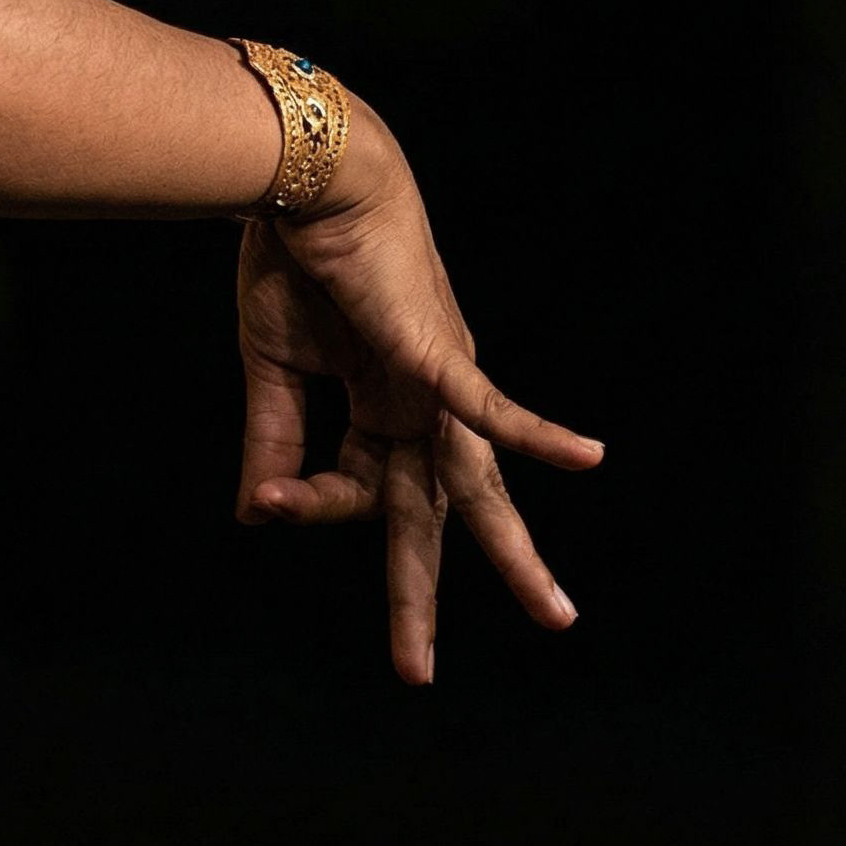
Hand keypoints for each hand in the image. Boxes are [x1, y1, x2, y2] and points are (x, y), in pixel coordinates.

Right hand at [235, 101, 599, 682]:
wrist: (308, 174)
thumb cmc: (291, 254)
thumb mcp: (270, 363)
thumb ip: (271, 436)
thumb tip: (257, 515)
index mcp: (377, 403)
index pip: (351, 487)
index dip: (308, 507)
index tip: (267, 504)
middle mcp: (417, 401)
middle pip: (431, 511)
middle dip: (422, 591)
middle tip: (418, 670)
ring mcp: (434, 378)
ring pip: (476, 479)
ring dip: (507, 548)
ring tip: (552, 612)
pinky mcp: (436, 348)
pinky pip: (489, 401)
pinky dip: (534, 432)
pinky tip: (587, 457)